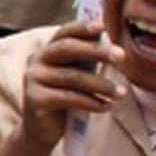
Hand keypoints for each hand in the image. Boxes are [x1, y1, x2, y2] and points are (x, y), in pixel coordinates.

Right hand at [18, 20, 123, 147]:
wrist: (43, 128)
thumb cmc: (65, 96)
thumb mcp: (76, 73)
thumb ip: (87, 59)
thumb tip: (114, 44)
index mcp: (47, 50)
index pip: (65, 33)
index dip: (83, 27)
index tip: (104, 26)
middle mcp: (36, 61)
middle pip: (67, 49)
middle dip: (97, 51)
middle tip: (122, 56)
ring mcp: (33, 80)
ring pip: (72, 77)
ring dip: (102, 85)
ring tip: (121, 94)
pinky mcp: (35, 100)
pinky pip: (69, 98)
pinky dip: (92, 102)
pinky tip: (106, 107)